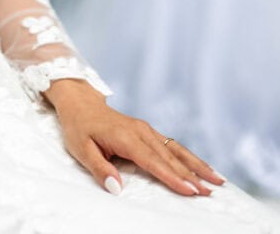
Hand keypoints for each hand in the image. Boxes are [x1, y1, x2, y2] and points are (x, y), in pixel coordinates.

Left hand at [45, 80, 224, 196]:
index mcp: (126, 137)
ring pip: (176, 149)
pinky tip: (201, 167)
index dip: (172, 178)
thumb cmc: (79, 128)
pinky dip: (189, 157)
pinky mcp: (147, 131)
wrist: (80, 103)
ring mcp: (146, 129)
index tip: (190, 191)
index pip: (153, 162)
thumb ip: (100, 169)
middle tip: (210, 192)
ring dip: (196, 165)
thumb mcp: (81, 149)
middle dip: (192, 176)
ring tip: (217, 180)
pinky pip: (171, 145)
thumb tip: (116, 188)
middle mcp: (141, 131)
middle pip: (170, 157)